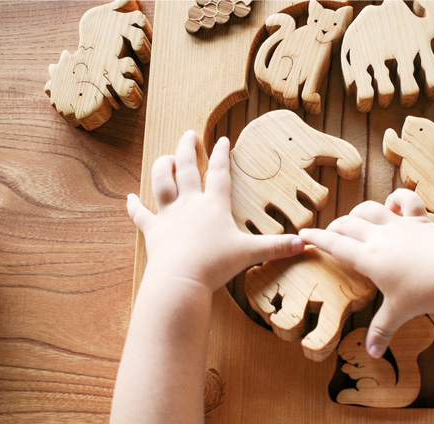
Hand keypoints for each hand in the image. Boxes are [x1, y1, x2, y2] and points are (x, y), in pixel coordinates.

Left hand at [128, 131, 303, 291]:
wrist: (182, 278)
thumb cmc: (216, 264)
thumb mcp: (250, 253)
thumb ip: (277, 247)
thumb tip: (305, 243)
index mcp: (214, 206)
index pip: (220, 174)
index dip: (222, 155)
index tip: (221, 139)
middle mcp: (190, 204)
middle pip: (187, 169)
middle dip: (188, 149)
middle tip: (188, 135)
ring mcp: (169, 216)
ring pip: (161, 183)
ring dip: (162, 168)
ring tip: (165, 158)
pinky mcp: (153, 231)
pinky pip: (141, 215)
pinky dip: (134, 206)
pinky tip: (128, 198)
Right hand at [299, 189, 433, 356]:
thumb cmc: (426, 292)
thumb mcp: (399, 312)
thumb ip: (382, 330)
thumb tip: (372, 353)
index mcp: (368, 257)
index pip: (334, 243)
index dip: (315, 238)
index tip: (302, 235)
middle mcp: (380, 236)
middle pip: (348, 223)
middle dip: (334, 228)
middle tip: (330, 237)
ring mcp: (400, 224)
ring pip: (370, 209)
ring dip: (358, 213)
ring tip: (355, 221)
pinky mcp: (420, 220)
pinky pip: (405, 200)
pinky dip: (396, 199)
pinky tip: (393, 205)